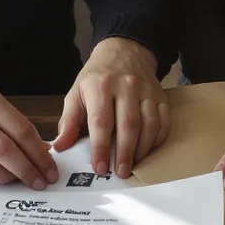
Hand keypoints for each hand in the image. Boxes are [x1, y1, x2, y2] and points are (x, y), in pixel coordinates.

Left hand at [53, 37, 169, 178]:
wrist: (124, 51)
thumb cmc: (97, 77)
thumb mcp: (76, 93)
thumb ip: (69, 121)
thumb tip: (60, 147)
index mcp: (100, 86)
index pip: (101, 121)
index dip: (100, 147)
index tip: (100, 167)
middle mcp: (126, 86)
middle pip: (128, 124)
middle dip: (124, 152)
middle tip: (120, 173)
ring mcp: (146, 90)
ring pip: (149, 124)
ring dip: (142, 149)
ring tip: (133, 165)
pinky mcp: (161, 96)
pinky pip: (164, 121)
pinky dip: (157, 139)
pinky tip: (148, 150)